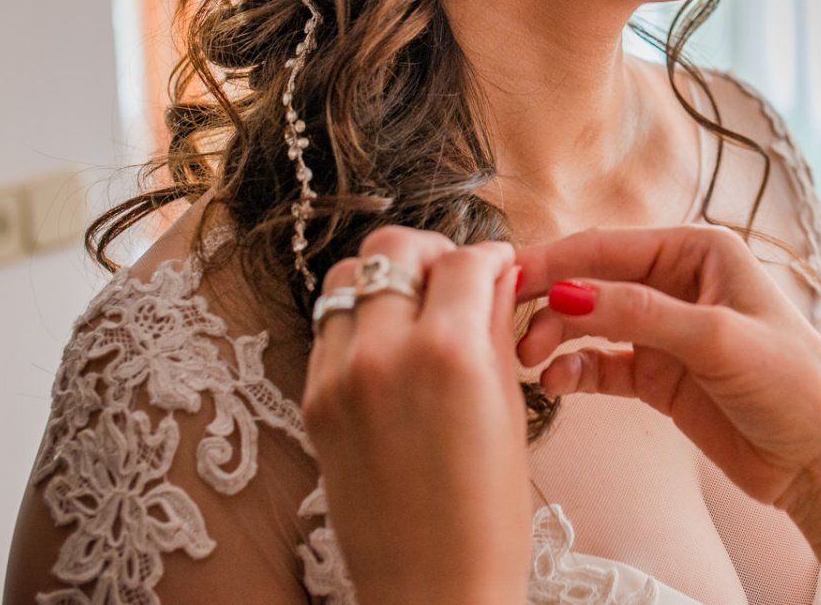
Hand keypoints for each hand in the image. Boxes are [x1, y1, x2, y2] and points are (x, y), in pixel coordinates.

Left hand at [303, 227, 529, 604]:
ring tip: (416, 310)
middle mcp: (383, 354)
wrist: (432, 588)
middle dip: (429, 252)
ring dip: (385, 281)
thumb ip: (495, 327)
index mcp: (448, 354)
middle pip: (390, 249)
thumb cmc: (487, 513)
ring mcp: (337, 377)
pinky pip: (328, 330)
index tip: (498, 267)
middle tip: (453, 277)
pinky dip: (358, 322)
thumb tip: (495, 274)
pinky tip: (390, 350)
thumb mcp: (508, 407)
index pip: (462, 260)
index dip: (489, 256)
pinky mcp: (312, 402)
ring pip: (346, 279)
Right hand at [513, 224, 820, 517]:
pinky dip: (575, 370)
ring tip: (530, 360)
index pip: (610, 246)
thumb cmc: (794, 384)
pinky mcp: (660, 378)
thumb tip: (567, 293)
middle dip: (549, 301)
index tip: (506, 275)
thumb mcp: (717, 339)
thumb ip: (641, 315)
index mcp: (700, 252)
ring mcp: (666, 333)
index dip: (555, 260)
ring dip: (557, 337)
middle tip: (510, 329)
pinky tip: (556, 382)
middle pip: (593, 281)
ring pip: (591, 323)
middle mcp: (679, 284)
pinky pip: (603, 365)